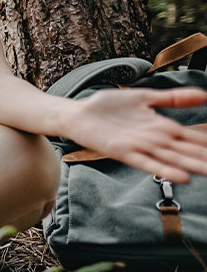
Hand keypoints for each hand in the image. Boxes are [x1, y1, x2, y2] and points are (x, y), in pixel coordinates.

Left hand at [59, 87, 206, 181]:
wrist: (77, 112)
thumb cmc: (108, 106)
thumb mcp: (144, 97)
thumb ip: (172, 99)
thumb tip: (204, 94)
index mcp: (161, 127)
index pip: (191, 138)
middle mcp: (154, 140)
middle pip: (185, 152)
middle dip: (204, 159)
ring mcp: (139, 147)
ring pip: (170, 159)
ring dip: (191, 167)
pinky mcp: (122, 151)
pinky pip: (146, 162)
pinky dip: (163, 169)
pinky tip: (181, 177)